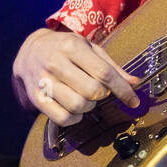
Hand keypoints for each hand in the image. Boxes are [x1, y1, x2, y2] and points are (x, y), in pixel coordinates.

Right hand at [12, 27, 141, 126]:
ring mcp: (44, 82)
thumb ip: (112, 66)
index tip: (134, 101)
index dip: (122, 89)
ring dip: (89, 107)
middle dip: (103, 95)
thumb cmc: (66, 49)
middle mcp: (56, 63)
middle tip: (100, 91)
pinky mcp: (36, 98)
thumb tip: (135, 82)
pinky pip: (62, 118)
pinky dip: (75, 118)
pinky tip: (75, 108)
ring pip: (78, 106)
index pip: (104, 73)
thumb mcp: (90, 48)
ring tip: (86, 97)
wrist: (30, 52)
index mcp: (72, 47)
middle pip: (92, 91)